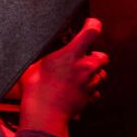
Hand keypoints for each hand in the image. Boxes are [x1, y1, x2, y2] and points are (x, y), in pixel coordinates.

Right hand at [20, 18, 107, 136]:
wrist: (44, 113)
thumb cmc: (36, 89)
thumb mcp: (35, 66)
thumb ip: (48, 58)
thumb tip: (46, 54)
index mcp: (71, 54)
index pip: (91, 32)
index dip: (93, 25)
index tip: (91, 24)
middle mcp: (85, 67)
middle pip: (102, 56)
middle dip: (94, 57)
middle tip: (80, 60)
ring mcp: (90, 83)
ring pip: (101, 74)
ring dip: (92, 74)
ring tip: (77, 78)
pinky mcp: (90, 97)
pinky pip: (95, 91)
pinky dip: (89, 90)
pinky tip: (77, 91)